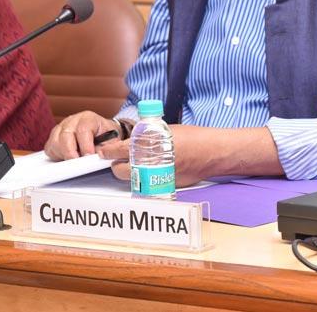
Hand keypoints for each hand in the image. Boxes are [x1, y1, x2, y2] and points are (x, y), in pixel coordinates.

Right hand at [44, 111, 120, 160]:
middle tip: (77, 164)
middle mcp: (72, 121)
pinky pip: (50, 148)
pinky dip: (57, 156)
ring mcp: (61, 128)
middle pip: (65, 136)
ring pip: (55, 142)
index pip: (83, 130)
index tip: (88, 157)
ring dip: (64, 154)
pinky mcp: (54, 137)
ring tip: (75, 161)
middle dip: (71, 152)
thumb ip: (105, 148)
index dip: (85, 146)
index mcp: (88, 118)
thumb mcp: (112, 141)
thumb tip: (96, 157)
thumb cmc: (106, 136)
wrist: (102, 133)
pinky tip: (68, 157)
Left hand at [98, 125, 282, 187]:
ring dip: (129, 174)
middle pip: (119, 171)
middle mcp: (150, 164)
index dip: (107, 151)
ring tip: (134, 166)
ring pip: (132, 180)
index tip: (104, 151)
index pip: (117, 150)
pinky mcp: (165, 186)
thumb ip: (148, 136)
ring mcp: (157, 177)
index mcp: (148, 146)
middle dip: (115, 165)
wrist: (212, 151)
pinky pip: (148, 184)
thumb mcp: (167, 130)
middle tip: (117, 160)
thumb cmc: (193, 137)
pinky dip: (146, 179)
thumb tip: (135, 139)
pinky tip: (151, 172)